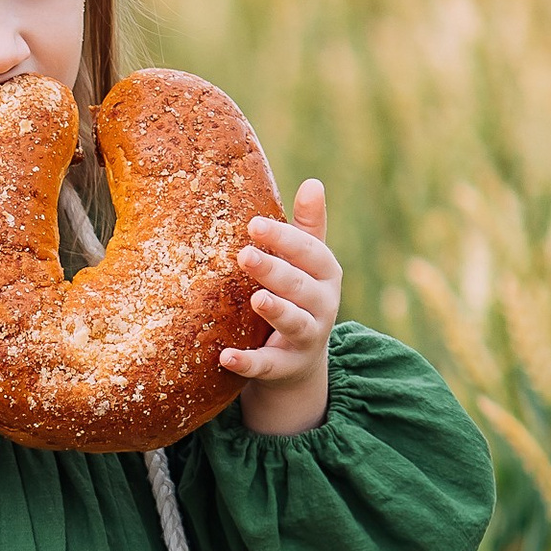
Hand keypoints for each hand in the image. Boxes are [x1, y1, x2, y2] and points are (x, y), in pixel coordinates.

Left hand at [224, 177, 339, 435]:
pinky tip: (225, 357)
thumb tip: (314, 182)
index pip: (311, 253)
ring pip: (294, 323)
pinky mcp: (286, 367)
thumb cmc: (297, 295)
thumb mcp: (305, 263)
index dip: (285, 239)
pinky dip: (249, 363)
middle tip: (244, 254)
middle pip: (300, 286)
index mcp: (325, 275)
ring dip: (276, 311)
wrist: (299, 360)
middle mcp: (323, 306)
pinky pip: (268, 366)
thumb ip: (307, 228)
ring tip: (256, 299)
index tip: (254, 225)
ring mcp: (307, 338)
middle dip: (275, 270)